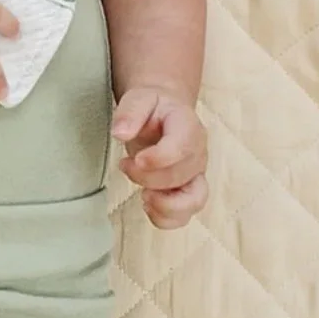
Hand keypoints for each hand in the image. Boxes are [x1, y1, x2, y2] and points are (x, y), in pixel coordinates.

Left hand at [111, 87, 208, 228]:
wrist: (164, 116)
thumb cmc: (151, 110)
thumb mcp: (138, 100)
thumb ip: (130, 112)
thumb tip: (120, 133)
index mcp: (188, 126)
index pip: (183, 146)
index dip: (160, 158)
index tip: (137, 159)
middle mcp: (198, 153)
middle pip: (180, 176)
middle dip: (147, 177)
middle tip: (125, 165)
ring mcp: (196, 175)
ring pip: (193, 201)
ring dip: (164, 204)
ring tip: (143, 195)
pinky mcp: (189, 193)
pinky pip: (184, 216)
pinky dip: (164, 218)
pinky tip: (147, 203)